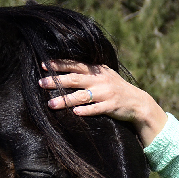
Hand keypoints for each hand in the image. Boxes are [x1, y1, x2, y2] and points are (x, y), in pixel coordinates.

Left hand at [38, 60, 167, 145]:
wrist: (137, 102)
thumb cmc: (116, 88)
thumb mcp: (104, 74)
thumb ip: (89, 71)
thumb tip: (66, 68)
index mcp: (97, 70)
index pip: (75, 65)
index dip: (59, 65)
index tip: (43, 65)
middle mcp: (100, 80)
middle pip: (75, 79)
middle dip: (57, 81)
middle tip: (41, 83)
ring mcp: (106, 93)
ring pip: (82, 96)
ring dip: (66, 100)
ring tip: (51, 104)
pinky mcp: (111, 106)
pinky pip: (96, 109)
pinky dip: (86, 110)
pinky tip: (75, 112)